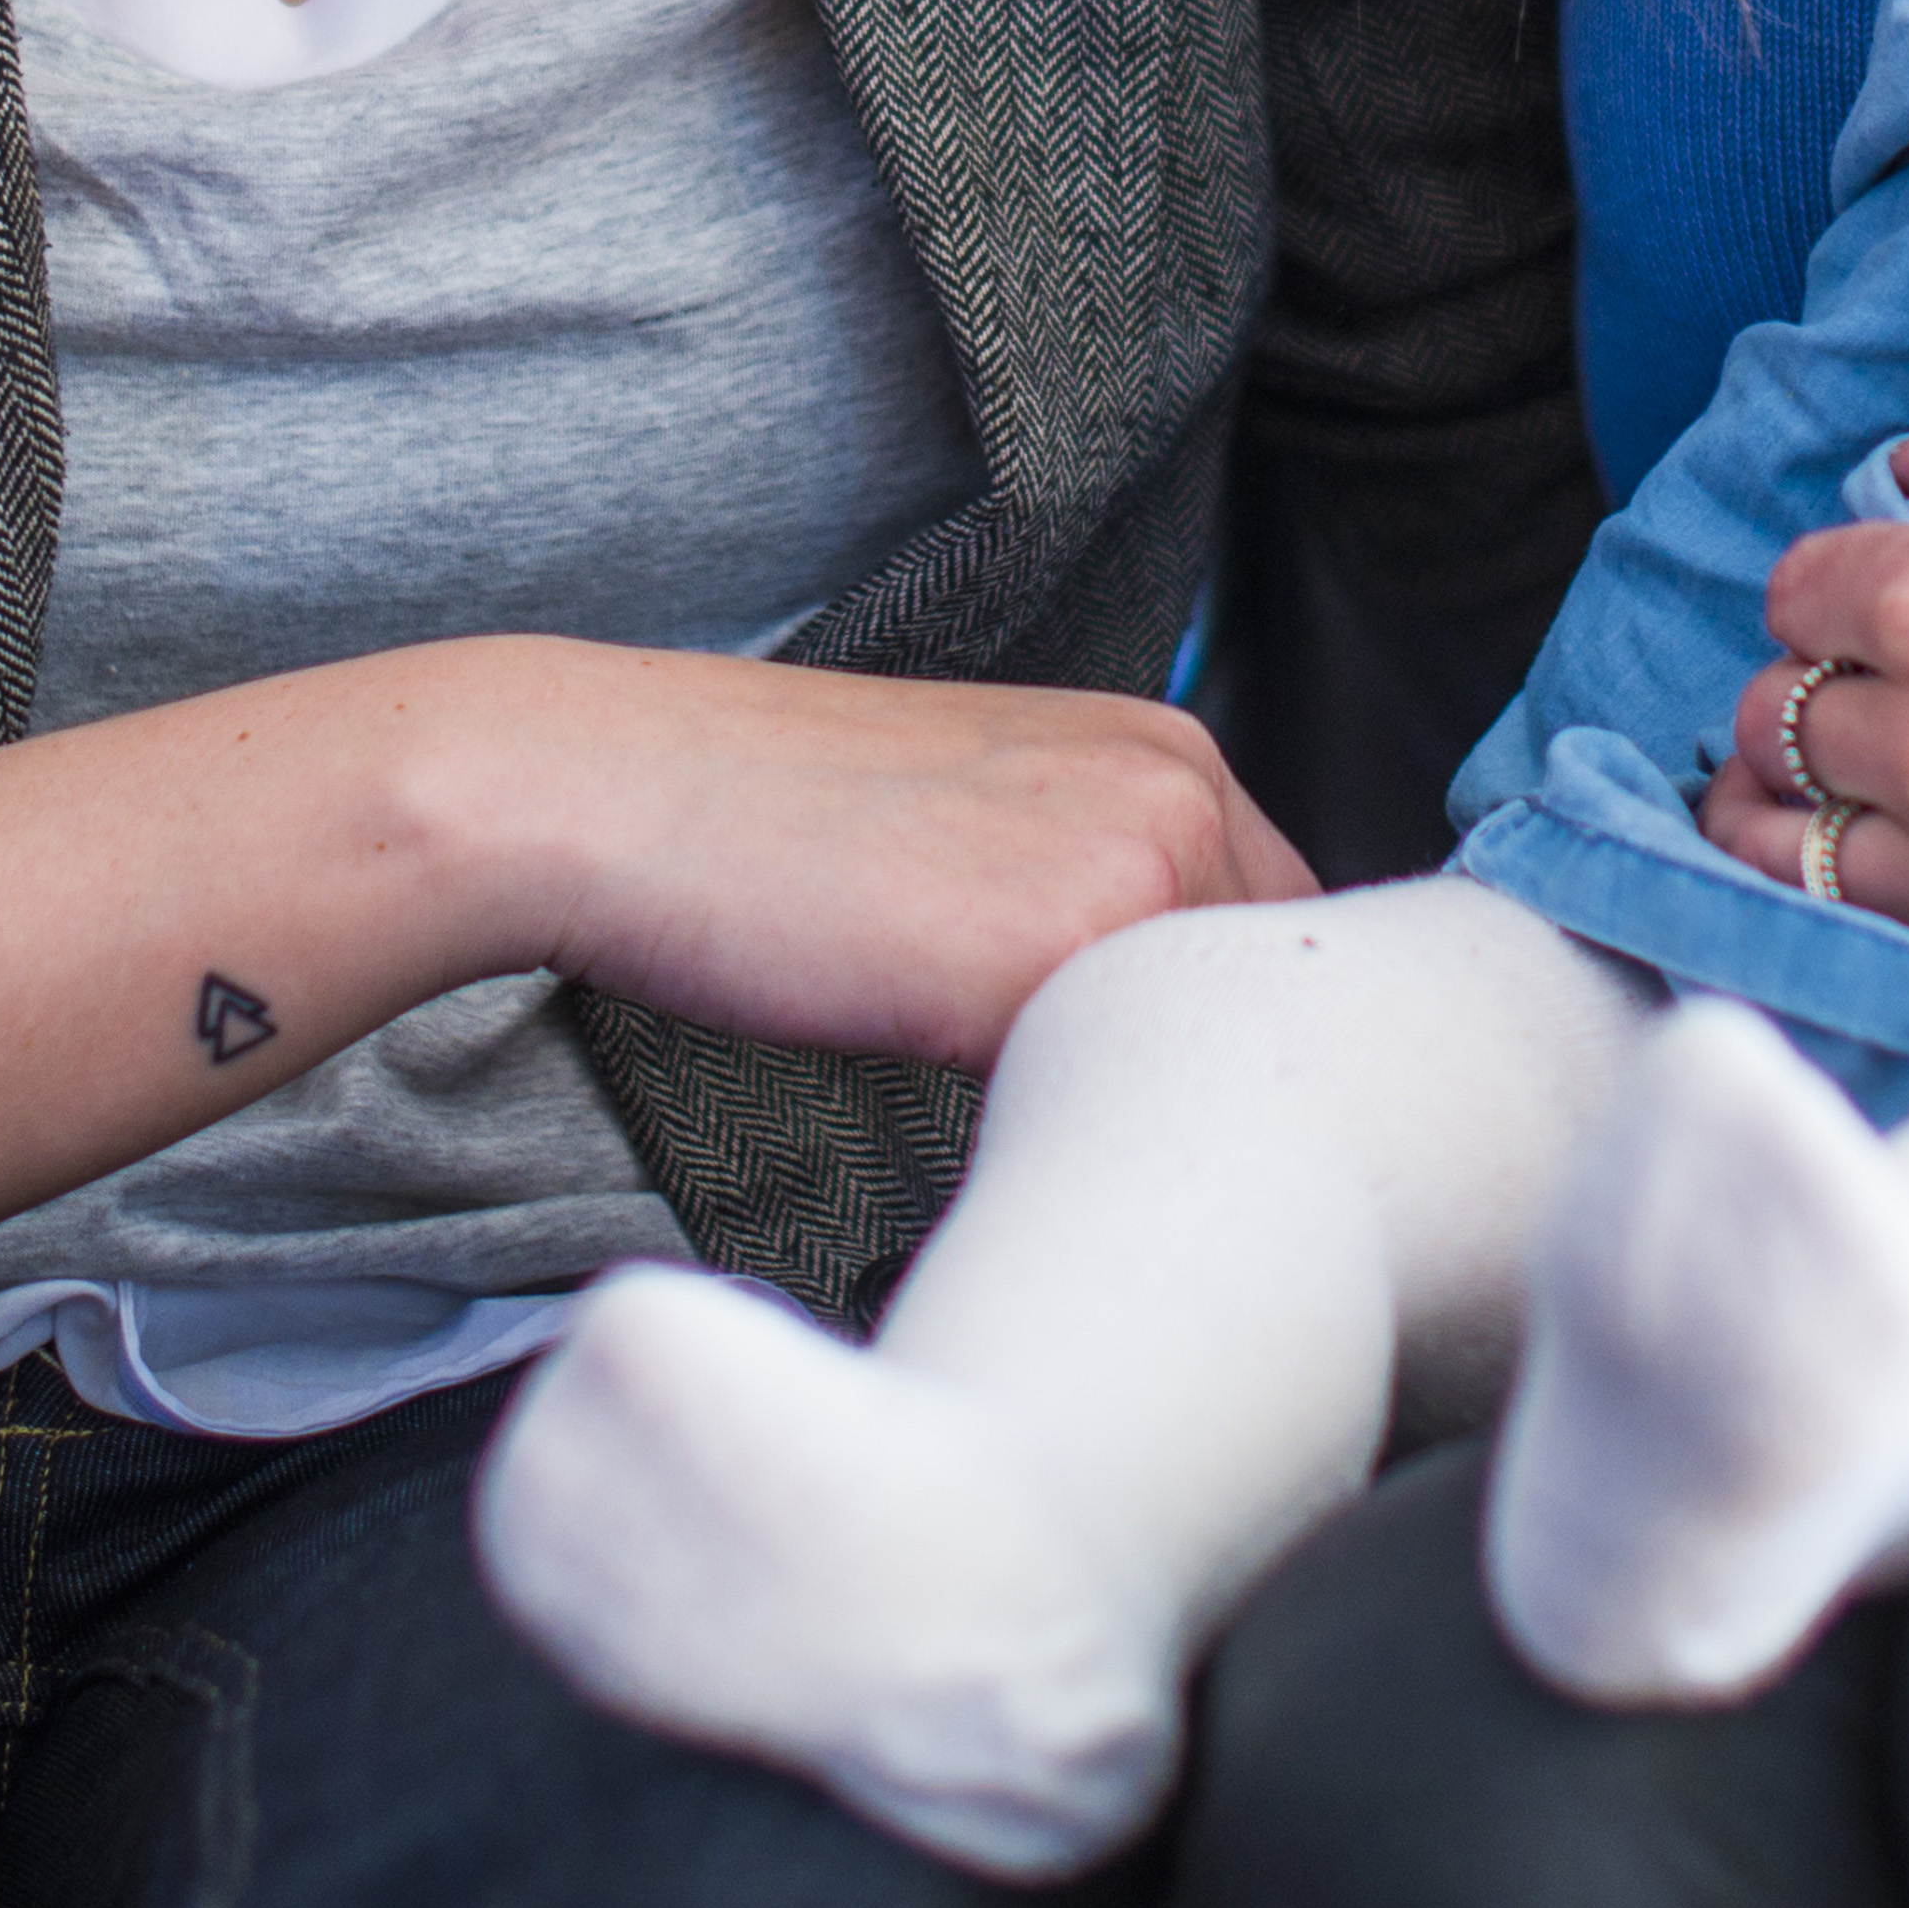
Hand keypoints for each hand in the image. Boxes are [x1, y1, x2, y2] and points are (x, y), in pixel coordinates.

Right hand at [460, 640, 1315, 1068]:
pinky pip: (1118, 1096)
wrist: (617, 790)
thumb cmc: (762, 821)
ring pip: (1211, 1062)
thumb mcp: (978, 819)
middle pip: (1280, 1008)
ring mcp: (1133, 863)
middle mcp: (1178, 789)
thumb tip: (1159, 1026)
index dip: (1231, 1040)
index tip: (1174, 1102)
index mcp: (1163, 751)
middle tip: (1125, 1157)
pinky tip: (1000, 1146)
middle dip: (1214, 1090)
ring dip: (1150, 1122)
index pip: (1291, 941)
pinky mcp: (1055, 948)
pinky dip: (1072, 1143)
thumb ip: (1095, 890)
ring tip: (1051, 1149)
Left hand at [1693, 387, 1908, 1010]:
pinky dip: (1895, 919)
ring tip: (1874, 812)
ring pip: (1798, 859)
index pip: (1798, 597)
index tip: (1882, 610)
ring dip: (1818, 825)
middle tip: (1876, 710)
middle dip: (1815, 709)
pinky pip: (1896, 951)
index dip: (1838, 598)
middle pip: (1776, 732)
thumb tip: (1907, 466)